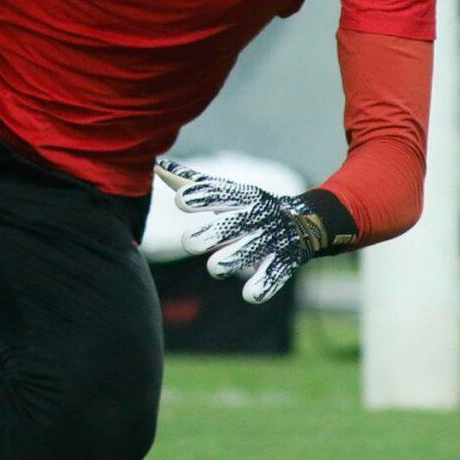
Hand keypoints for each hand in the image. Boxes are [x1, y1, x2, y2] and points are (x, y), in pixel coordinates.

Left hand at [154, 158, 356, 303]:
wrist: (303, 222)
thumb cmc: (247, 207)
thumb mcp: (224, 192)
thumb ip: (189, 182)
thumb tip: (156, 164)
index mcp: (240, 197)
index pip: (219, 194)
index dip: (200, 197)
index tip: (180, 200)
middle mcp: (255, 217)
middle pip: (231, 225)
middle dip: (210, 234)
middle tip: (188, 243)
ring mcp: (271, 240)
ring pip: (250, 251)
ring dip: (231, 259)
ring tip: (214, 267)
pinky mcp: (284, 263)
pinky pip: (275, 275)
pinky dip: (264, 285)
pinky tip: (250, 295)